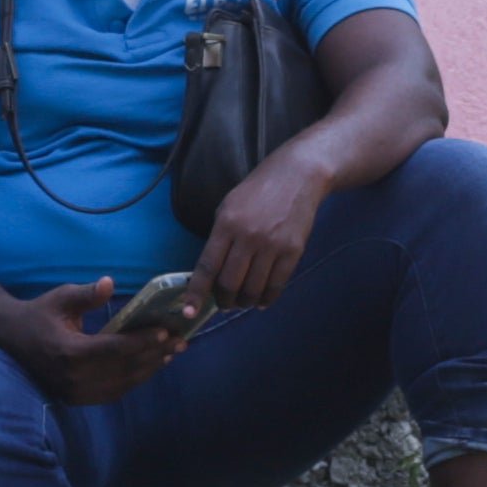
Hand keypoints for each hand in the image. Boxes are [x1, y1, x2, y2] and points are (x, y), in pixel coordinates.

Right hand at [17, 279, 185, 404]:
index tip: (165, 332)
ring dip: (149, 369)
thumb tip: (110, 283)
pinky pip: (112, 393)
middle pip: (123, 369)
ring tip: (171, 353)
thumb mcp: (61, 297)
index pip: (114, 349)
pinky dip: (134, 380)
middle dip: (155, 355)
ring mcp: (74, 392)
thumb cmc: (40, 313)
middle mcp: (72, 377)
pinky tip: (151, 366)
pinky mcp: (76, 398)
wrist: (13, 338)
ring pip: (121, 384)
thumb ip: (86, 293)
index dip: (142, 342)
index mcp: (68, 352)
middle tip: (180, 341)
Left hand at [197, 147, 330, 311]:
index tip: (189, 311)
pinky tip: (260, 300)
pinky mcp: (293, 251)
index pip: (207, 267)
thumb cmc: (258, 190)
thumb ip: (220, 237)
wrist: (298, 175)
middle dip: (223, 300)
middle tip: (223, 303)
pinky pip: (276, 285)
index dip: (196, 293)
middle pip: (229, 283)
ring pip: (252, 289)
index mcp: (227, 224)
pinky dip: (266, 299)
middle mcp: (248, 236)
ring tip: (242, 301)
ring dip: (244, 302)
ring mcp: (272, 245)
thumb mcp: (229, 206)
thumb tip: (212, 273)